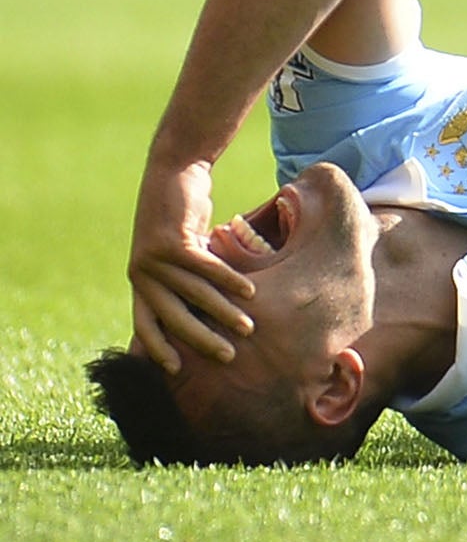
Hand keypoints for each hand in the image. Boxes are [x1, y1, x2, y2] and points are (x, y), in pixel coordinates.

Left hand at [128, 162, 255, 371]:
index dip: (158, 348)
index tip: (176, 370)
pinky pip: (206, 268)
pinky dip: (229, 281)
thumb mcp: (178, 249)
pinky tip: (250, 291)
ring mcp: (156, 258)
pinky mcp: (173, 241)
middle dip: (200, 339)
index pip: (146, 324)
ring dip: (223, 313)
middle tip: (227, 357)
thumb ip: (186, 276)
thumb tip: (209, 305)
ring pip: (194, 294)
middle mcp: (143, 273)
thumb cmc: (180, 213)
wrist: (173, 171)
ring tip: (248, 327)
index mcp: (141, 280)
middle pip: (172, 316)